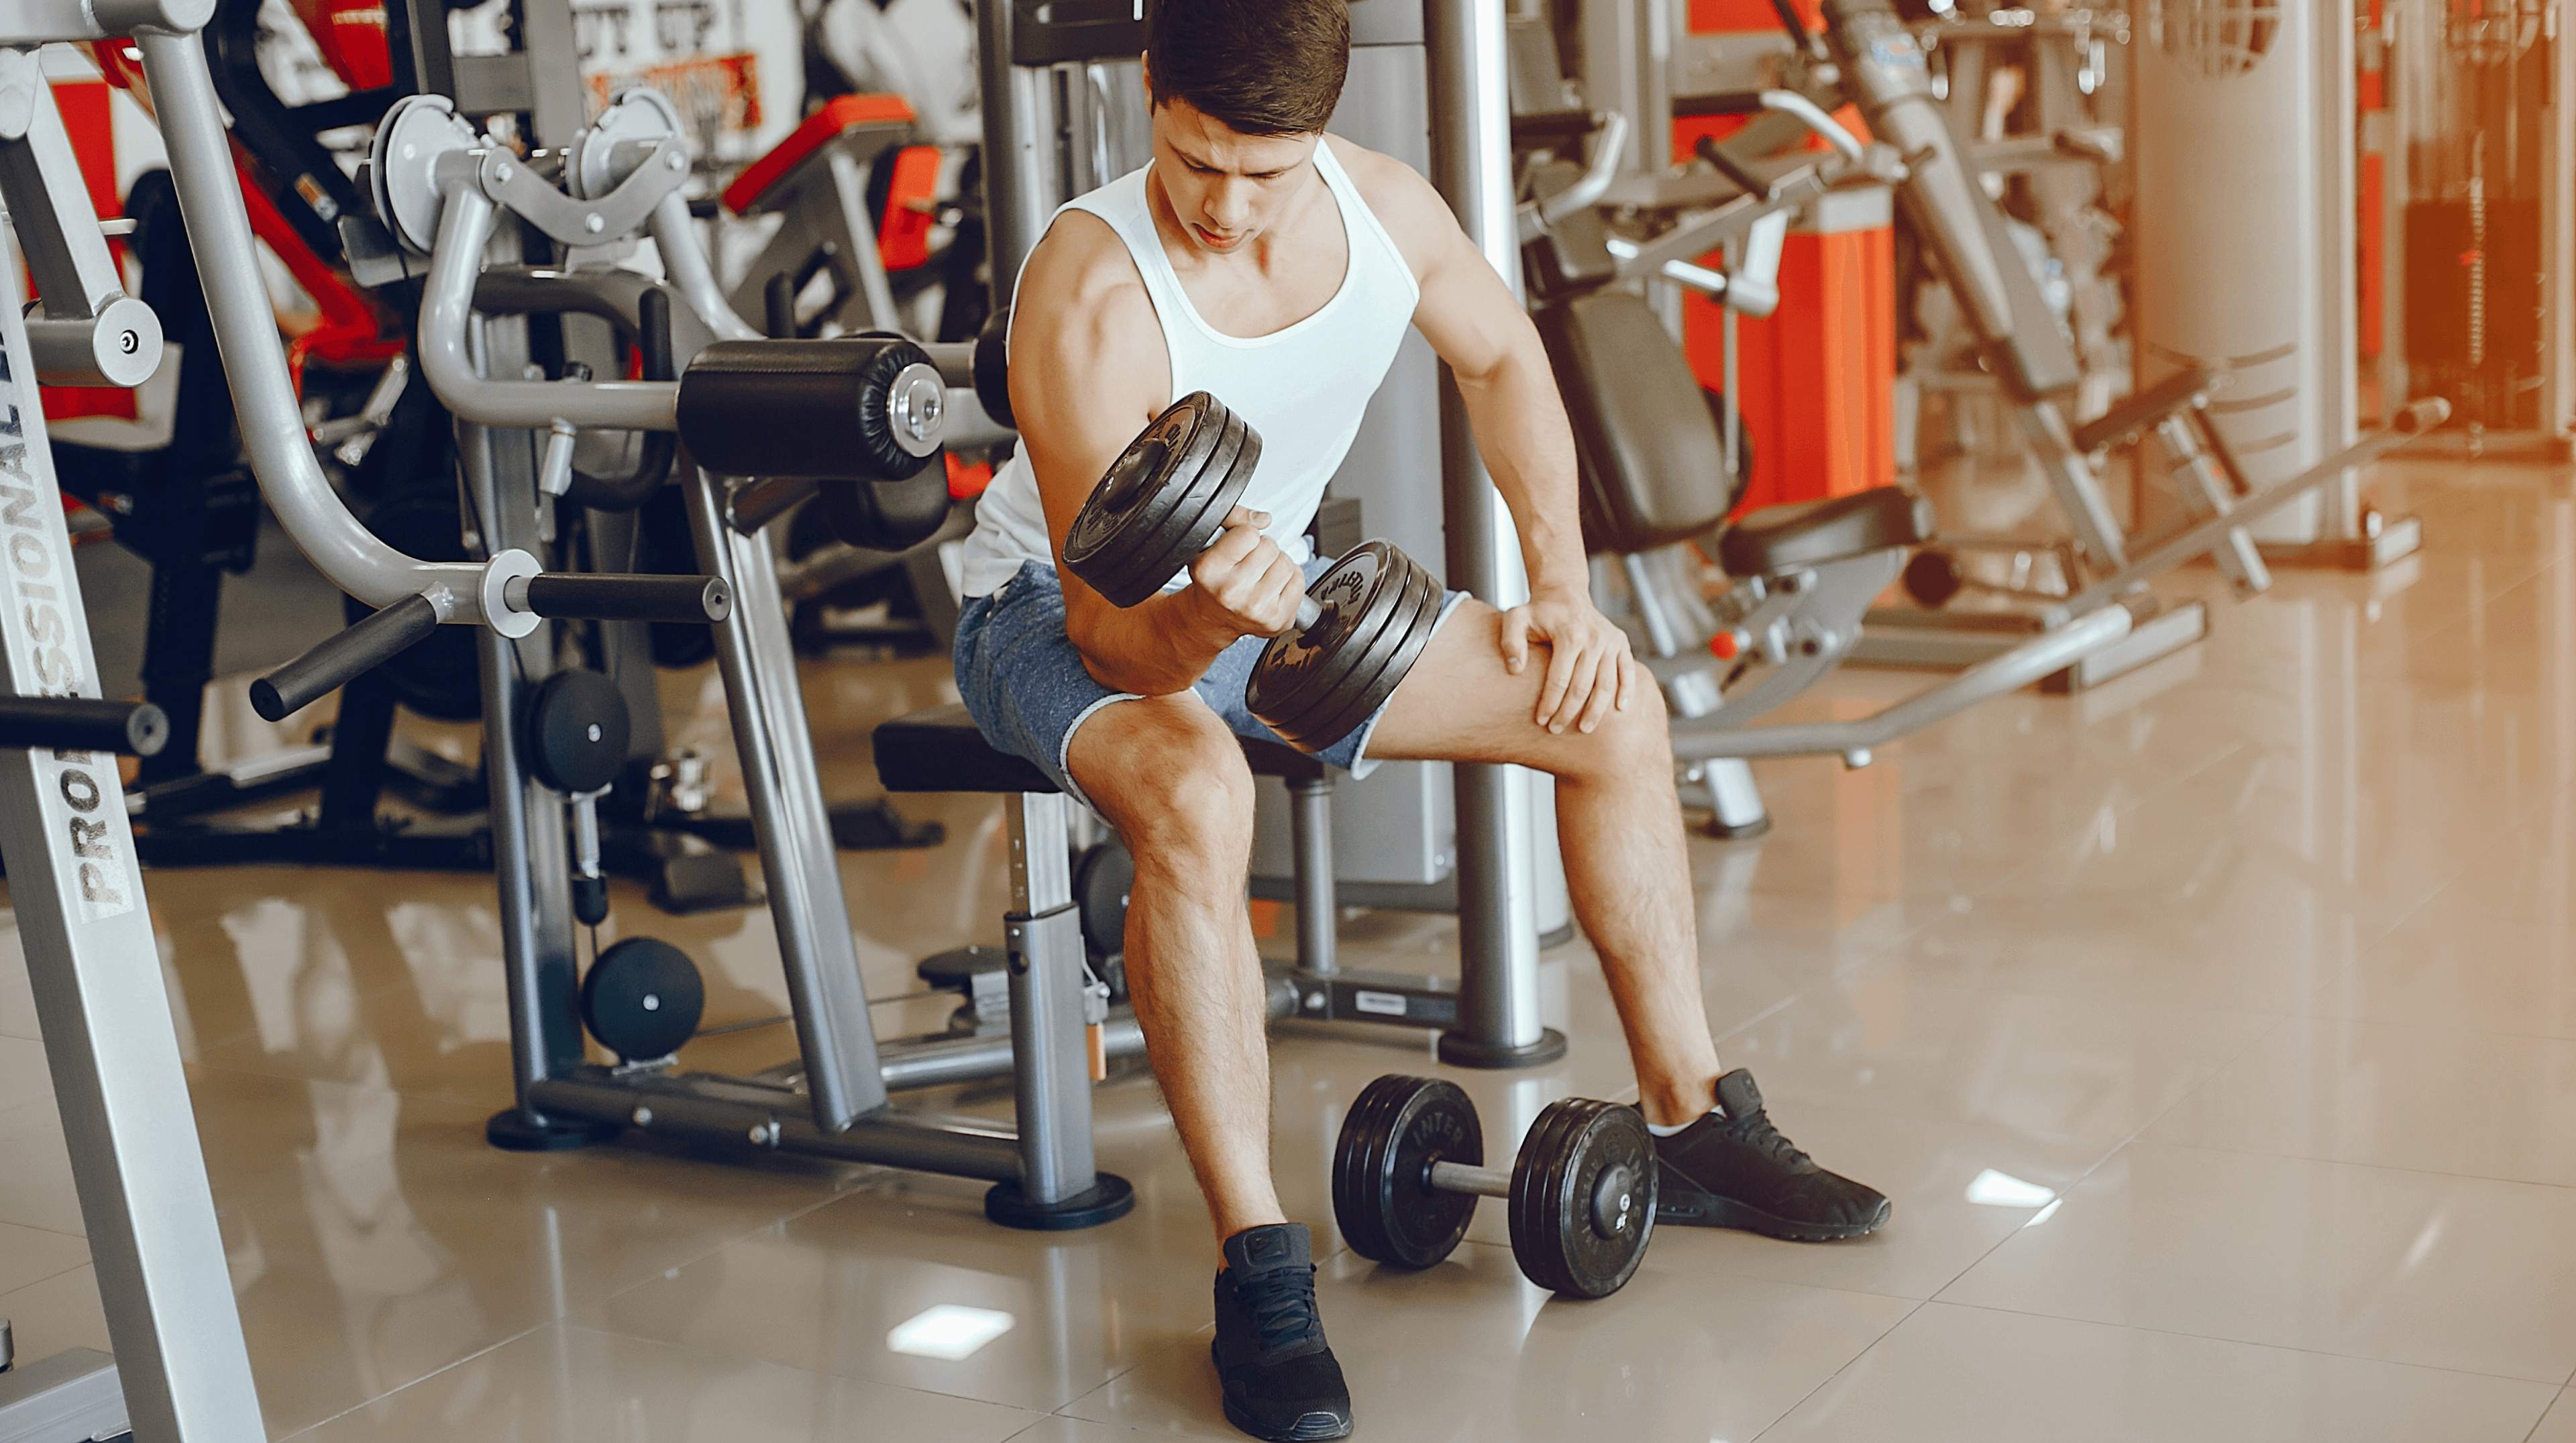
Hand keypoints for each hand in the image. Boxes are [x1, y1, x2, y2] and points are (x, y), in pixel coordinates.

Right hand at [1187, 506, 1307, 638]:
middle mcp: (1231, 592)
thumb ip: (1232, 518)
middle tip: (1248, 564)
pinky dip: (1288, 582)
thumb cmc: (1213, 581)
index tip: (1237, 549)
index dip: (1245, 536)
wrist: (1212, 619)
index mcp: (1209, 570)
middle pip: (1270, 548)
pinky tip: (1271, 589)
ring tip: (1259, 577)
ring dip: (1276, 566)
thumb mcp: (1208, 544)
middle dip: (1262, 551)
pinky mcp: (1276, 619)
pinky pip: (1298, 582)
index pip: (1249, 533)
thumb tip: (1263, 519)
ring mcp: (1255, 608)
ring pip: (1286, 564)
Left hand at [1500, 587, 1635, 733]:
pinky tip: (1619, 709)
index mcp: (1569, 635)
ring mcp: (1610, 641)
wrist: (1564, 593)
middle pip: (1583, 686)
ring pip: (1607, 684)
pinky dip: (1626, 691)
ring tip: (1585, 728)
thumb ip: (1511, 642)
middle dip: (1569, 712)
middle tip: (1557, 729)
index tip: (1541, 720)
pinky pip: (1627, 671)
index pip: (1559, 679)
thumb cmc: (1538, 612)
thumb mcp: (1516, 619)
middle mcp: (1594, 638)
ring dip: (1596, 710)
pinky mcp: (1621, 643)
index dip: (1550, 703)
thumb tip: (1516, 670)